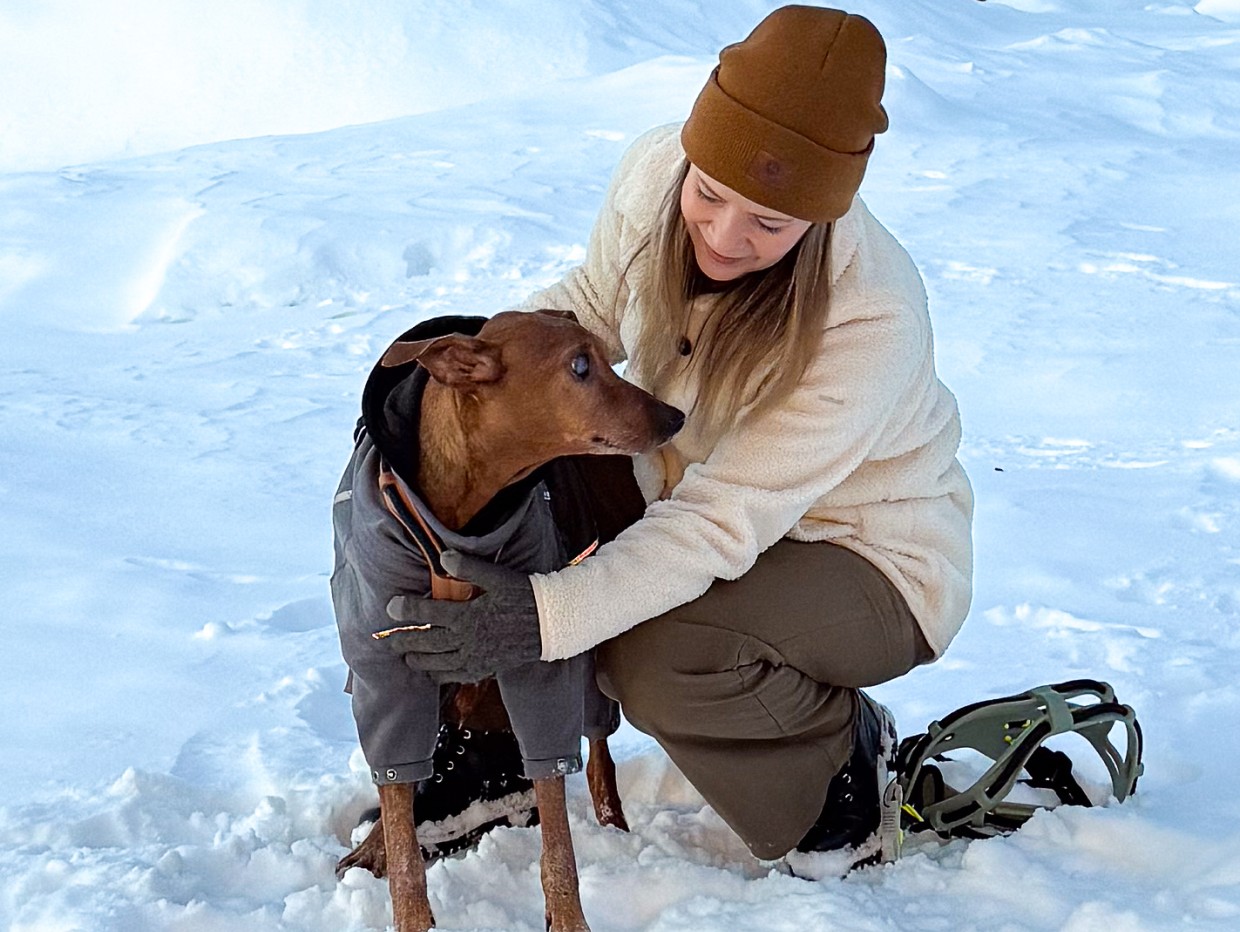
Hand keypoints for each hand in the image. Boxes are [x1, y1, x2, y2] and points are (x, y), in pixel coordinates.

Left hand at [383, 551, 542, 679]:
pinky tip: (431, 671)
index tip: (390, 606)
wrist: (552, 624)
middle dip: (403, 641)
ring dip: (417, 660)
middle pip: (426, 643)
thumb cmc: (526, 596)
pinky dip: (438, 676)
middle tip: (387, 639)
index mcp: (469, 616)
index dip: (407, 609)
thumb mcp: (498, 577)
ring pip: (436, 664)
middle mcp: (468, 640)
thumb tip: (443, 557)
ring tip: (405, 656)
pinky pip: (454, 677)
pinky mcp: (484, 669)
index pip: (428, 613)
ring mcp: (475, 658)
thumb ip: (469, 568)